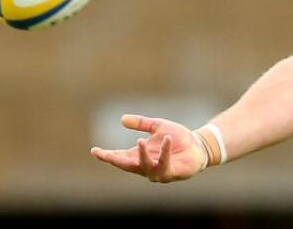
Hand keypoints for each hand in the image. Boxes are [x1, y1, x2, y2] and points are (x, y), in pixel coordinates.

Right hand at [90, 114, 206, 182]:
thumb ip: (141, 123)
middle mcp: (146, 167)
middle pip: (127, 165)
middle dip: (115, 160)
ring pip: (145, 166)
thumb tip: (122, 119)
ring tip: (139, 141)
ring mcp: (158, 172)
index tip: (94, 151)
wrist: (198, 145)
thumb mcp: (158, 126)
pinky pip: (166, 164)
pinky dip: (166, 152)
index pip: (120, 157)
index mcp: (140, 156)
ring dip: (142, 155)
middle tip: (105, 155)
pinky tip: (168, 140)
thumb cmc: (178, 138)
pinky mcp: (172, 173)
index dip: (107, 155)